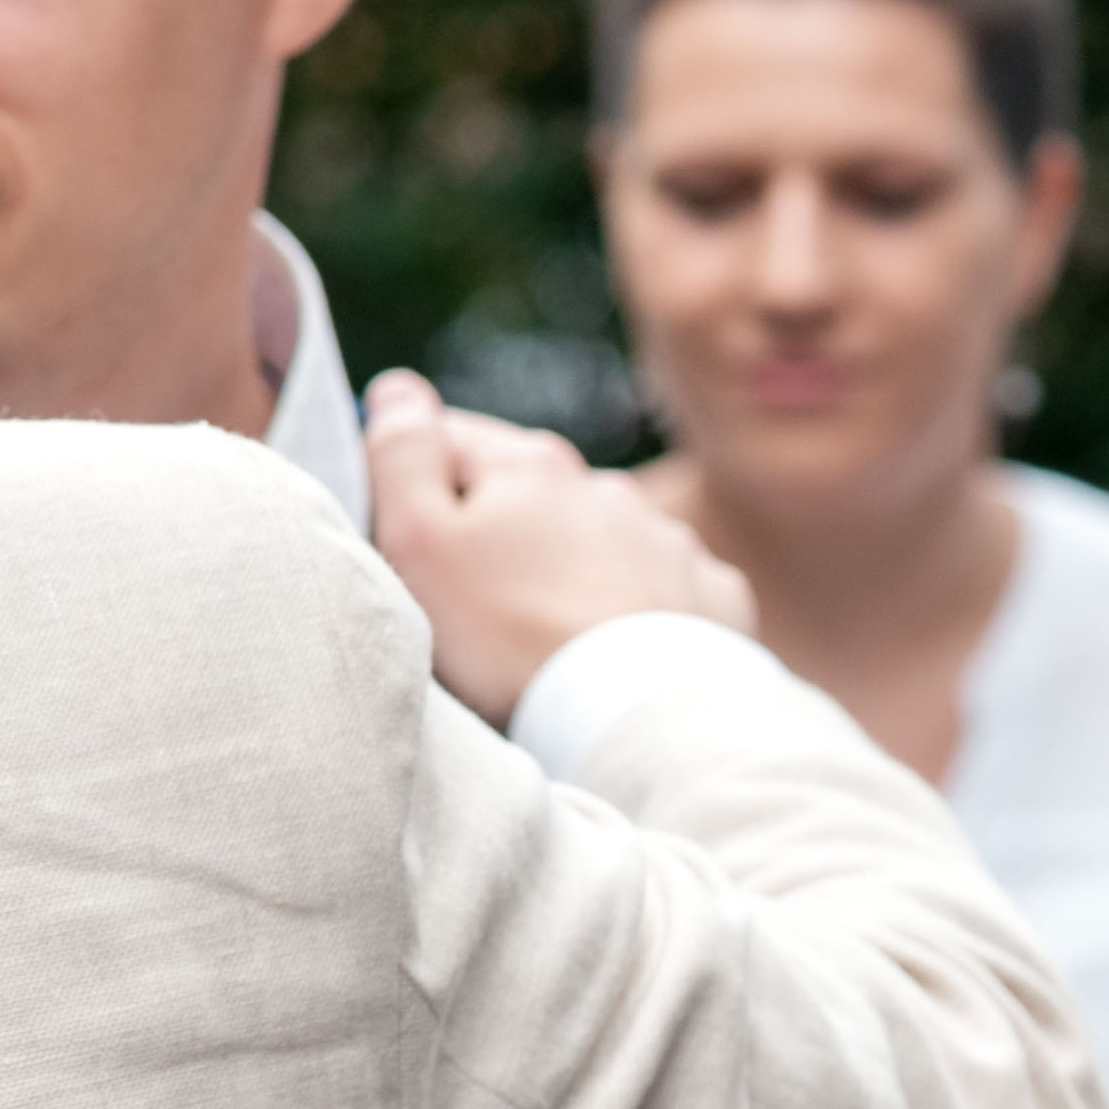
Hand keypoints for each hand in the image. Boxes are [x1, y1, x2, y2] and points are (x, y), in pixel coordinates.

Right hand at [367, 367, 757, 722]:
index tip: (397, 538)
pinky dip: (632, 606)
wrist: (633, 717)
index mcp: (528, 465)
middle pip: (526, 491)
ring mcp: (667, 540)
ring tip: (540, 634)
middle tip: (465, 600)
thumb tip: (398, 390)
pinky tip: (610, 649)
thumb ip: (400, 456)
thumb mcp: (415, 541)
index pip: (447, 437)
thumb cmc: (506, 633)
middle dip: (495, 528)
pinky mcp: (711, 595)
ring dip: (565, 566)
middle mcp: (604, 487)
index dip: (411, 480)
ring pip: (595, 537)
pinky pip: (660, 586)